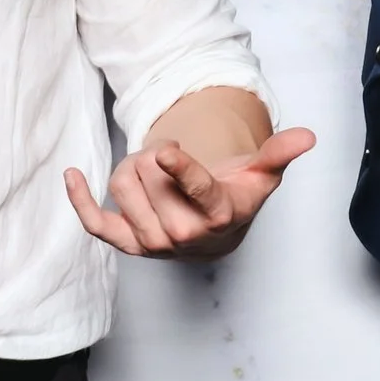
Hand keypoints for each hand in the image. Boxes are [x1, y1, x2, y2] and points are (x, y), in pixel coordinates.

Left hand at [66, 128, 316, 260]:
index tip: (166, 150)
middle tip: (173, 158)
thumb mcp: (261, 174)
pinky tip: (72, 176)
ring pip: (122, 185)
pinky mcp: (129, 244)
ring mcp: (153, 243)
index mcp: (217, 214)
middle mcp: (184, 235)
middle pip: (149, 173)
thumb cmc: (236, 195)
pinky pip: (97, 224)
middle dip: (155, 154)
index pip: (196, 190)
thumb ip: (279, 153)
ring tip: (157, 170)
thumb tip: (307, 135)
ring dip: (134, 165)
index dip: (179, 169)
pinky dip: (81, 200)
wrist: (216, 234)